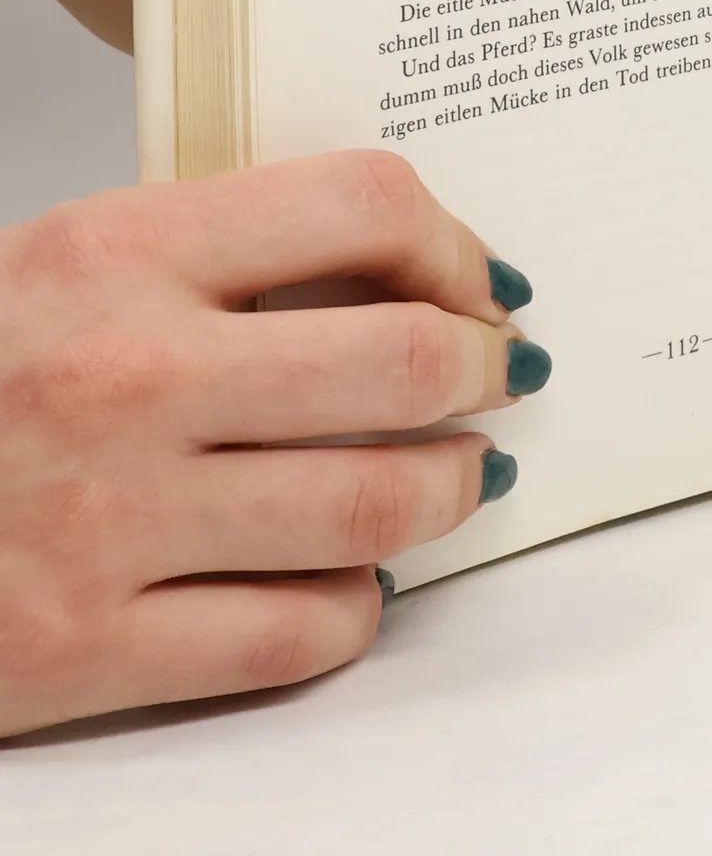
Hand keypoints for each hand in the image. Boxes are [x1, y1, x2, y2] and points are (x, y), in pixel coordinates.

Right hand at [0, 151, 547, 738]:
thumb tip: (402, 273)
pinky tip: (363, 580)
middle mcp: (120, 378)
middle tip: (502, 374)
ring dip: (453, 489)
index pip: (359, 203)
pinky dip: (358, 608)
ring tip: (467, 475)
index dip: (453, 242)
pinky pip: (295, 634)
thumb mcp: (63, 267)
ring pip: (376, 505)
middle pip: (403, 361)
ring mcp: (103, 523)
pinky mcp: (79, 653)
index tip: (479, 279)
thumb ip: (217, 257)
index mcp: (111, 252)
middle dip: (484, 370)